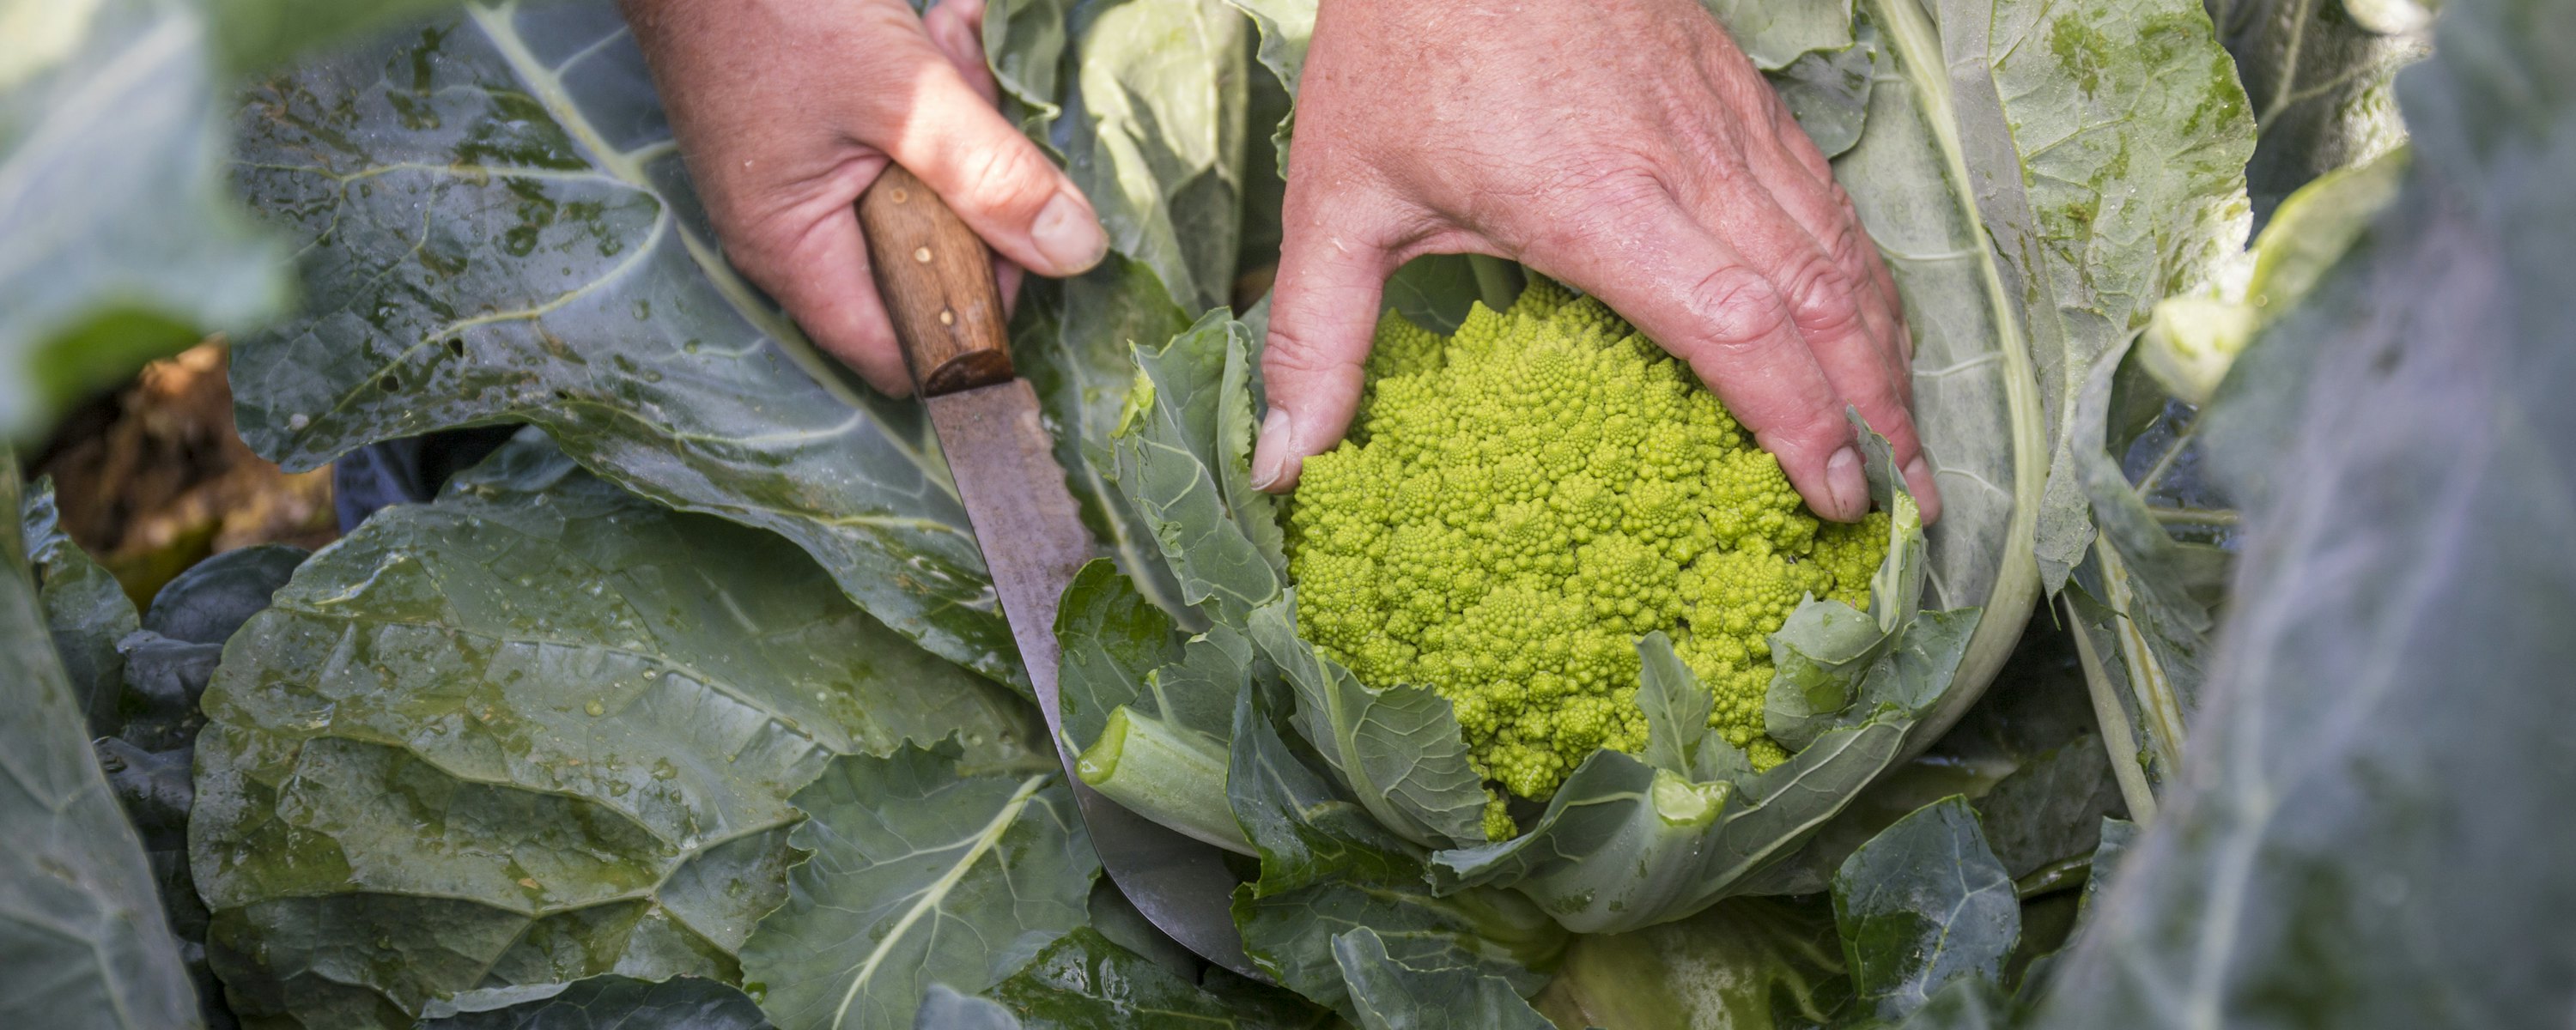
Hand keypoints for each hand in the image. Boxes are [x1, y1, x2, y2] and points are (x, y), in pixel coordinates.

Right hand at [621, 0, 1107, 394]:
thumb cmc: (771, 12)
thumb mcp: (904, 96)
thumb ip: (992, 176)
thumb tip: (1075, 251)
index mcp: (795, 255)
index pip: (900, 354)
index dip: (974, 325)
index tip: (1028, 252)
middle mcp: (796, 237)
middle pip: (929, 266)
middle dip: (977, 190)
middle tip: (981, 105)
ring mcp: (809, 186)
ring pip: (928, 195)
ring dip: (963, 119)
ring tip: (953, 38)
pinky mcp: (825, 139)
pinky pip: (905, 145)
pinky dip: (937, 92)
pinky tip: (944, 28)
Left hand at [1252, 0, 1938, 523]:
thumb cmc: (1408, 36)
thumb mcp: (1338, 193)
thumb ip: (1317, 337)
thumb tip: (1284, 464)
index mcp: (1594, 203)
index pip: (1732, 328)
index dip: (1797, 420)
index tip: (1833, 499)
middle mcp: (1685, 168)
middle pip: (1818, 305)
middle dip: (1876, 417)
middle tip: (1905, 514)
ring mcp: (1725, 127)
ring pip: (1840, 250)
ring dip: (1887, 355)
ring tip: (1910, 448)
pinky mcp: (1740, 96)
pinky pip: (1827, 202)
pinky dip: (1866, 278)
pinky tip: (1872, 331)